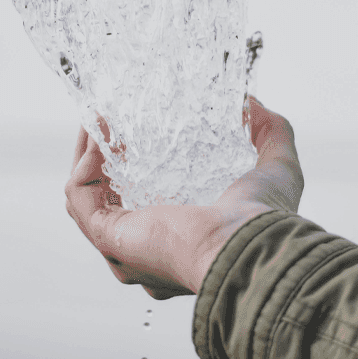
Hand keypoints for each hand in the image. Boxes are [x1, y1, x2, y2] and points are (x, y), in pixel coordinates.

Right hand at [63, 95, 303, 298]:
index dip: (136, 169)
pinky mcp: (110, 237)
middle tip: (109, 122)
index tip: (137, 133)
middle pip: (107, 203)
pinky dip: (84, 163)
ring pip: (87, 198)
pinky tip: (99, 132)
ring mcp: (124, 248)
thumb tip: (254, 104)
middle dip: (102, 160)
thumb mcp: (277, 169)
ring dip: (88, 155)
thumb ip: (271, 134)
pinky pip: (80, 196)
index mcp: (182, 244)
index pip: (146, 209)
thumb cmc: (266, 220)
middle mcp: (146, 253)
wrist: (249, 243)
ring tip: (98, 119)